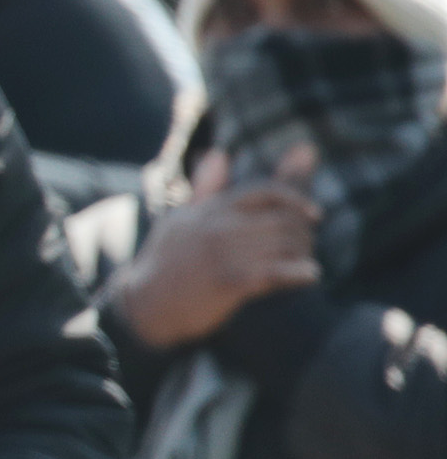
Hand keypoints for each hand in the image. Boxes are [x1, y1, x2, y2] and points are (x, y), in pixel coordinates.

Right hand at [113, 145, 320, 349]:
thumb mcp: (178, 218)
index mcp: (210, 210)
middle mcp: (218, 227)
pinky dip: (300, 273)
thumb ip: (205, 187)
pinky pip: (278, 272)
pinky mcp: (229, 282)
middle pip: (282, 219)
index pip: (264, 191)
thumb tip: (220, 154)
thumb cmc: (164, 261)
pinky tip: (308, 276)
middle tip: (307, 246)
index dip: (296, 198)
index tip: (314, 213)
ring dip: (304, 254)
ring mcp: (224, 254)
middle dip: (304, 233)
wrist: (143, 304)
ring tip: (306, 263)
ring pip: (284, 245)